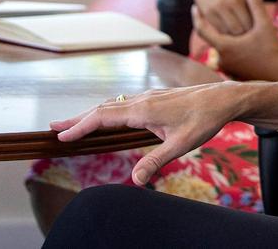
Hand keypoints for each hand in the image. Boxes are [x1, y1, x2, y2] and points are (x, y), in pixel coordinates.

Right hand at [51, 82, 239, 185]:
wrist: (224, 97)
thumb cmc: (205, 119)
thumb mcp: (182, 144)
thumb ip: (156, 161)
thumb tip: (135, 181)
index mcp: (144, 109)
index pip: (103, 117)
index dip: (80, 126)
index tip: (60, 135)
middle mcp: (142, 99)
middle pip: (102, 108)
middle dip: (77, 118)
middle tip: (53, 128)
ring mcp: (148, 96)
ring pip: (112, 104)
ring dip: (91, 114)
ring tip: (73, 125)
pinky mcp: (155, 97)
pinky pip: (123, 103)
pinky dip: (107, 111)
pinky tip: (106, 119)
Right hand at [187, 0, 258, 34]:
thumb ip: (255, 2)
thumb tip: (266, 21)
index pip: (253, 21)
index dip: (257, 30)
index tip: (260, 34)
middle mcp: (230, 2)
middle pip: (242, 29)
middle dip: (247, 36)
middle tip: (251, 40)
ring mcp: (217, 8)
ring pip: (229, 32)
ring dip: (236, 38)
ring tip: (242, 40)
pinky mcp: (207, 12)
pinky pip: (218, 29)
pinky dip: (225, 34)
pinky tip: (230, 34)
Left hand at [193, 0, 277, 79]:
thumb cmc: (272, 50)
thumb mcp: (264, 25)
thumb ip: (255, 5)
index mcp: (224, 46)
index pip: (202, 30)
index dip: (197, 17)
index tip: (195, 7)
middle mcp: (221, 59)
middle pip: (214, 39)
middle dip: (219, 28)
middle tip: (224, 17)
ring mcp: (227, 68)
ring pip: (223, 49)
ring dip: (228, 40)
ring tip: (239, 32)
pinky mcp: (234, 75)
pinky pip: (230, 59)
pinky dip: (234, 51)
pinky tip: (247, 47)